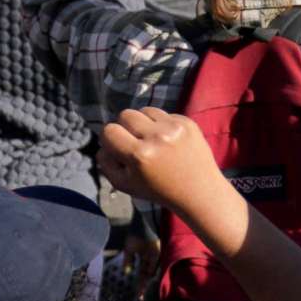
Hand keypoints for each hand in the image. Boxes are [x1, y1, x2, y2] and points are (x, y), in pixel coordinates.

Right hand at [98, 109, 237, 216]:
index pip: (109, 130)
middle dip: (124, 127)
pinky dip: (160, 124)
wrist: (197, 190)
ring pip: (145, 110)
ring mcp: (175, 127)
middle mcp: (157, 136)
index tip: (117, 148)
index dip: (109, 139)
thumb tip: (104, 144)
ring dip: (142, 122)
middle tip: (133, 142)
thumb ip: (106, 162)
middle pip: (126, 114)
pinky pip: (164, 114)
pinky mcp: (188, 122)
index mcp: (139, 154)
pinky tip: (167, 140)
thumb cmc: (157, 190)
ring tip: (149, 139)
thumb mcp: (123, 184)